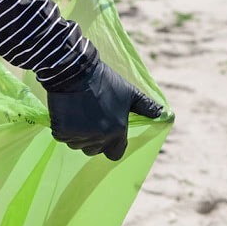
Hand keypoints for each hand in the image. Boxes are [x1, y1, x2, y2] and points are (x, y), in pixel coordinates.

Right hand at [45, 55, 163, 160]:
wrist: (75, 71)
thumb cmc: (105, 81)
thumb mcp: (129, 92)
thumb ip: (146, 106)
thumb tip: (164, 113)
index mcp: (117, 131)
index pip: (116, 153)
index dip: (112, 145)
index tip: (107, 133)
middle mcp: (99, 138)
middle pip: (95, 150)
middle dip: (93, 139)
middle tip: (92, 117)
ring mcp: (80, 136)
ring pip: (77, 144)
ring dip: (78, 133)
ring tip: (80, 112)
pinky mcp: (62, 132)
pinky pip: (63, 136)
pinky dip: (64, 127)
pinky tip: (69, 111)